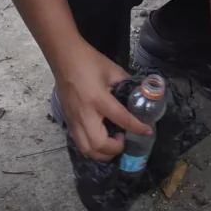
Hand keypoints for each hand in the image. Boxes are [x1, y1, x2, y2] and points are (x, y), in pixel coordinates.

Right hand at [54, 42, 148, 161]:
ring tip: (113, 143)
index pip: (121, 119)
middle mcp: (85, 114)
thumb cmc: (89, 61)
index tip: (146, 131)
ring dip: (102, 153)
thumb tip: (138, 95)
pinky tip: (101, 139)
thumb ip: (126, 85)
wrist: (63, 57)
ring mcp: (73, 120)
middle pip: (98, 145)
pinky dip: (92, 148)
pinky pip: (79, 142)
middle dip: (115, 149)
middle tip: (123, 139)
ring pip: (86, 149)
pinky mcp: (68, 121)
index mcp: (99, 99)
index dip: (137, 128)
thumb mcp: (113, 70)